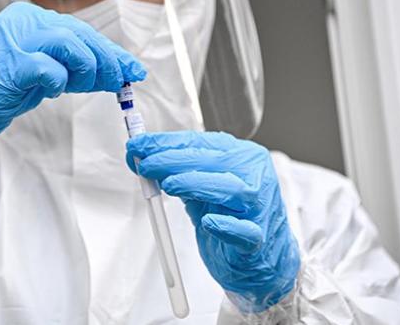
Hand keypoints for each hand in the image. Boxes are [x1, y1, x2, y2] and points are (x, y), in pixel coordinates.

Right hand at [0, 1, 145, 159]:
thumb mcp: (35, 73)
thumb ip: (66, 67)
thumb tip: (107, 72)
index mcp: (28, 20)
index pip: (79, 31)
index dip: (109, 51)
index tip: (131, 68)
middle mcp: (23, 22)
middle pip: (80, 34)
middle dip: (108, 60)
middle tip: (122, 80)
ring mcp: (14, 40)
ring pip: (70, 44)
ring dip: (87, 69)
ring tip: (86, 85)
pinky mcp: (9, 64)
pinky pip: (50, 68)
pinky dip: (60, 81)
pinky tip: (53, 89)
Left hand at [126, 131, 299, 311]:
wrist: (262, 255)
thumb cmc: (230, 214)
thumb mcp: (201, 187)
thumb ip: (176, 171)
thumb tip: (140, 157)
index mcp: (239, 156)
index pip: (199, 142)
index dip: (165, 142)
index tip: (138, 145)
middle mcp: (253, 176)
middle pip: (213, 161)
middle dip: (173, 160)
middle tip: (145, 165)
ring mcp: (259, 207)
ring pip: (231, 189)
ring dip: (197, 184)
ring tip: (169, 185)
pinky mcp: (258, 239)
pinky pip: (245, 232)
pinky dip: (227, 226)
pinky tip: (210, 222)